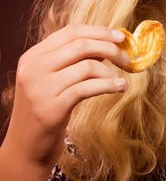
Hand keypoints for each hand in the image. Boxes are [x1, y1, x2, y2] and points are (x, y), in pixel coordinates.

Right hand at [2, 24, 130, 172]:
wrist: (25, 149)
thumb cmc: (45, 112)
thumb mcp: (51, 81)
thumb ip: (70, 62)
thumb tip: (106, 45)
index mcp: (33, 56)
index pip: (70, 31)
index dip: (99, 31)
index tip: (120, 37)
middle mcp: (34, 68)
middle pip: (81, 45)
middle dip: (110, 48)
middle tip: (127, 58)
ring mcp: (41, 88)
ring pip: (87, 66)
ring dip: (110, 72)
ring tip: (121, 81)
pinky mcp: (52, 108)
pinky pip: (87, 88)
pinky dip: (108, 85)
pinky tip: (120, 88)